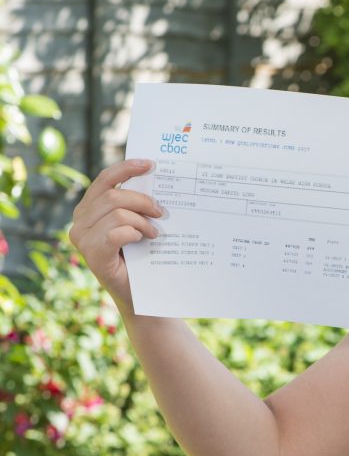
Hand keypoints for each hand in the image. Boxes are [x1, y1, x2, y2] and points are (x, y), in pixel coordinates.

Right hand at [69, 159, 162, 309]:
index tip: (150, 164)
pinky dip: (133, 233)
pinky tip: (142, 240)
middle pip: (114, 196)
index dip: (127, 168)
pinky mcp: (92, 254)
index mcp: (89, 208)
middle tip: (161, 213)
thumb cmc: (139, 256)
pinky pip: (115, 233)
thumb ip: (135, 205)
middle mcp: (80, 220)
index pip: (105, 179)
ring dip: (143, 221)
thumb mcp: (136, 224)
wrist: (139, 292)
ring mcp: (82, 238)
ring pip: (117, 213)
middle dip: (143, 201)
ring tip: (154, 233)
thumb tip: (155, 180)